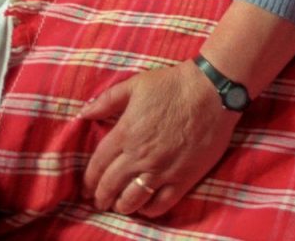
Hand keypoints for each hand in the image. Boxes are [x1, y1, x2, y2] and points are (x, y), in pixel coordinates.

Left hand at [81, 61, 239, 216]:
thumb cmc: (172, 85)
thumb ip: (106, 101)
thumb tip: (83, 113)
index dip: (88, 180)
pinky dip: (149, 210)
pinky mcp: (183, 178)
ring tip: (119, 206)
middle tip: (98, 201)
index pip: (98, 166)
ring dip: (121, 206)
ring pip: (132, 200)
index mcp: (125, 134)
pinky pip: (161, 204)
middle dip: (100, 197)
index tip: (86, 187)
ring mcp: (162, 170)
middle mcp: (139, 156)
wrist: (211, 92)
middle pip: (110, 186)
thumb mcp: (135, 85)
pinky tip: (145, 207)